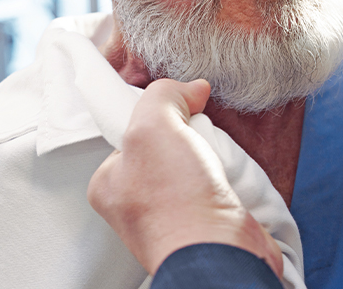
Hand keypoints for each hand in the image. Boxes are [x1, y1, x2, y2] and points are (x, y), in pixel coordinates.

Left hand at [87, 78, 282, 277]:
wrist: (220, 252)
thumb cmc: (175, 202)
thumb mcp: (153, 125)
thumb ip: (163, 95)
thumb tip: (191, 89)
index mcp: (109, 182)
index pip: (132, 129)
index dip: (160, 112)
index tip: (180, 110)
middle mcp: (136, 201)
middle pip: (169, 142)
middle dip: (192, 133)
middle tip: (200, 139)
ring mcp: (172, 213)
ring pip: (197, 161)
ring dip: (215, 154)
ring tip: (219, 161)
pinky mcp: (206, 220)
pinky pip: (219, 181)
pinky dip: (231, 173)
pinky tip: (232, 176)